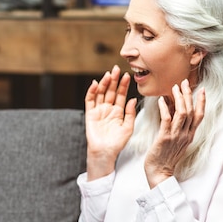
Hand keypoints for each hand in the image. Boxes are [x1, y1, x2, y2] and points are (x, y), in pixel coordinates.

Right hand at [84, 65, 136, 179]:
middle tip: (117, 69)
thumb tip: (133, 99)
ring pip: (100, 93)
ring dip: (104, 84)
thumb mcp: (128, 127)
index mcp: (118, 111)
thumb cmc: (117, 143)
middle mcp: (108, 109)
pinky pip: (89, 101)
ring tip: (108, 74)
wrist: (105, 152)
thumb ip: (130, 113)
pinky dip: (91, 92)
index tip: (128, 75)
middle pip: (111, 91)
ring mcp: (98, 111)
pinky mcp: (90, 114)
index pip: (121, 95)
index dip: (124, 85)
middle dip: (114, 80)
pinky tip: (95, 84)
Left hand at [144, 79, 204, 187]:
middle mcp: (185, 134)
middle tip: (184, 82)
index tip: (201, 89)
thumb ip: (176, 127)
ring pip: (182, 113)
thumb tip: (173, 110)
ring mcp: (176, 136)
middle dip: (188, 95)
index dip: (201, 102)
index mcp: (189, 135)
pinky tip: (161, 100)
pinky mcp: (165, 138)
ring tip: (174, 87)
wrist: (159, 172)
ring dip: (178, 98)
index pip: (199, 116)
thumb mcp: (175, 141)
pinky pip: (166, 120)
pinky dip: (164, 108)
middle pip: (191, 111)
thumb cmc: (165, 157)